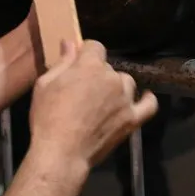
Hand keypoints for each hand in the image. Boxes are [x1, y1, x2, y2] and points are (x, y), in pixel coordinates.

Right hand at [28, 41, 158, 171]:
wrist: (62, 153)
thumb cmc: (48, 117)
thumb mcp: (45, 85)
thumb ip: (62, 62)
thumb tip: (70, 43)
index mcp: (90, 66)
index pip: (95, 47)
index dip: (86, 53)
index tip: (78, 64)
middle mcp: (111, 78)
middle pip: (108, 67)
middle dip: (97, 74)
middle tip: (83, 91)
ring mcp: (125, 99)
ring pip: (126, 83)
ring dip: (116, 87)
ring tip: (102, 102)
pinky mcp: (132, 119)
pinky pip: (149, 105)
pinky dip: (147, 100)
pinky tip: (143, 97)